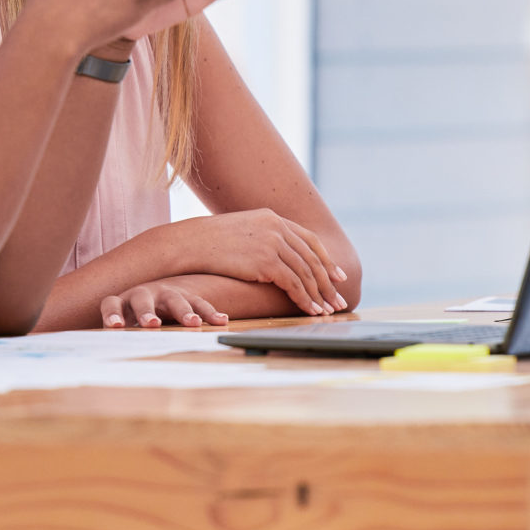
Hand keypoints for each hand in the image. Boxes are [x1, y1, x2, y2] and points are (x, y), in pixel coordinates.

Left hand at [100, 278, 226, 328]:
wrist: (156, 297)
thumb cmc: (134, 320)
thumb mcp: (125, 327)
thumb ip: (120, 338)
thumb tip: (112, 358)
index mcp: (122, 302)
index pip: (111, 304)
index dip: (112, 314)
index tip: (116, 326)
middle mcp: (143, 294)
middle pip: (142, 300)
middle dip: (147, 312)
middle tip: (152, 325)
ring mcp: (165, 293)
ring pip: (174, 299)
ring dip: (183, 311)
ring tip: (193, 323)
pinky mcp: (185, 296)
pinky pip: (198, 302)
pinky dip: (209, 312)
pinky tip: (221, 321)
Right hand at [159, 210, 348, 314]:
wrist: (190, 243)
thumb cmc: (210, 242)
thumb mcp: (242, 231)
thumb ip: (264, 238)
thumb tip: (277, 254)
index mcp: (273, 218)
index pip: (309, 240)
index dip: (326, 259)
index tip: (338, 275)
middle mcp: (277, 228)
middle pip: (313, 258)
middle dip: (329, 282)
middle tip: (339, 300)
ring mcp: (273, 243)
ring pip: (306, 273)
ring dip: (319, 295)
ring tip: (326, 311)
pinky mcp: (266, 261)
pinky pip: (293, 283)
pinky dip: (305, 299)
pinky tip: (310, 310)